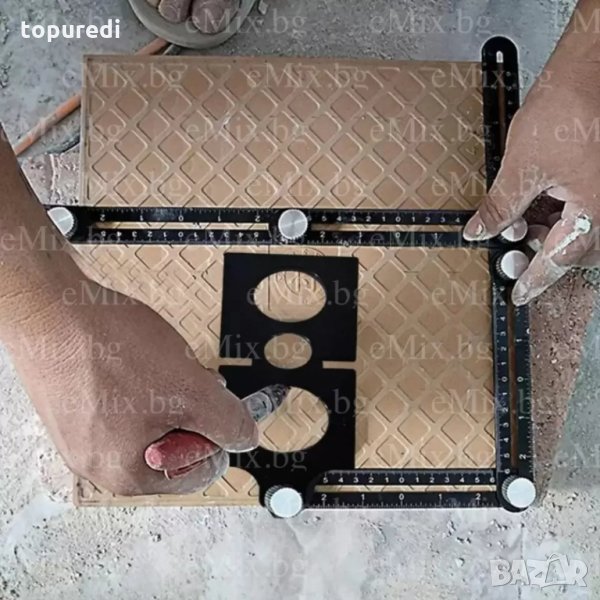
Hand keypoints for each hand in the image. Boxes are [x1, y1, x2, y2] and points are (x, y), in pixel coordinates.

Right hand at [7, 278, 257, 495]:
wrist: (51, 309)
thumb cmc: (110, 352)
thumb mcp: (189, 390)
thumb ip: (226, 421)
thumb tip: (246, 439)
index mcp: (128, 476)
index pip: (198, 472)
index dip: (216, 434)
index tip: (215, 402)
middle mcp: (99, 465)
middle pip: (173, 445)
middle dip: (188, 408)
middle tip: (182, 378)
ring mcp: (82, 436)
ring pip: (150, 420)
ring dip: (165, 392)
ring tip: (153, 363)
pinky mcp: (74, 408)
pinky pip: (123, 404)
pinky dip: (139, 382)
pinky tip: (131, 358)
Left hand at [463, 57, 599, 304]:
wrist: (591, 68)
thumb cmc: (566, 109)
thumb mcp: (522, 166)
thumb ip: (500, 207)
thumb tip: (477, 233)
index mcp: (596, 210)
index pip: (561, 259)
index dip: (536, 279)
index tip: (519, 295)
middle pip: (573, 247)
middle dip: (539, 250)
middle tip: (510, 250)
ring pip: (575, 229)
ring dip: (542, 230)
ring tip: (513, 221)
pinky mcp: (599, 179)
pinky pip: (579, 208)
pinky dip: (553, 212)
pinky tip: (529, 203)